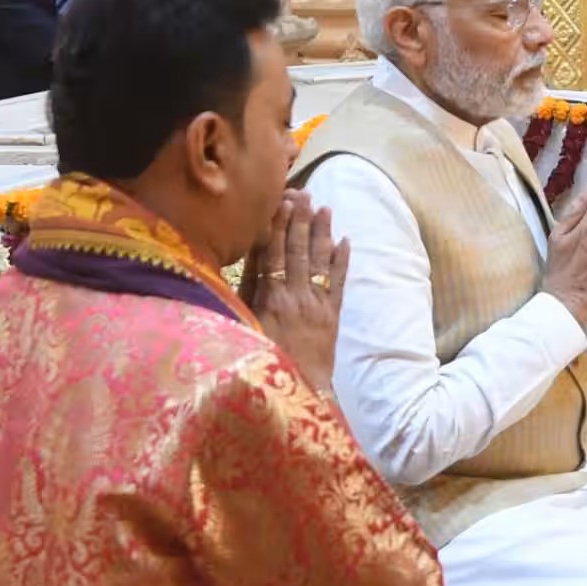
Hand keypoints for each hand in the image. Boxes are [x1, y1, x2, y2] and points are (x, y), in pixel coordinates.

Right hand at [243, 191, 350, 397]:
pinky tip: (345, 241)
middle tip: (303, 193)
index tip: (281, 201)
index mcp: (271, 297)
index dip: (277, 224)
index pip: (274, 252)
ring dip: (322, 232)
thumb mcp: (244, 327)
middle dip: (300, 219)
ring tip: (324, 208)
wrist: (298, 391)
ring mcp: (318, 303)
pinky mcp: (333, 315)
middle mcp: (296, 295)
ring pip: (320, 260)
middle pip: (298, 249)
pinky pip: (339, 282)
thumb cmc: (263, 363)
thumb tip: (242, 261)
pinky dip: (342, 261)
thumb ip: (244, 294)